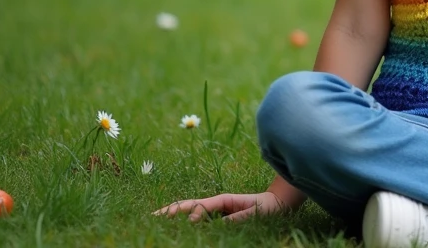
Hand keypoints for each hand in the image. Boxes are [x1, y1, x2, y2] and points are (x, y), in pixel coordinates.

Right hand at [153, 191, 286, 221]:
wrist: (276, 204)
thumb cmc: (265, 207)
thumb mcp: (252, 213)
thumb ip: (234, 219)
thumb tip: (216, 224)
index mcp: (223, 200)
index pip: (201, 206)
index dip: (192, 213)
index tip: (187, 223)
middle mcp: (216, 204)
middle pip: (189, 206)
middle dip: (170, 211)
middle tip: (151, 216)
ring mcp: (215, 211)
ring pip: (190, 212)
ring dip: (174, 215)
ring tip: (155, 219)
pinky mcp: (218, 217)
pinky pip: (198, 220)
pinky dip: (184, 221)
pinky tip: (175, 227)